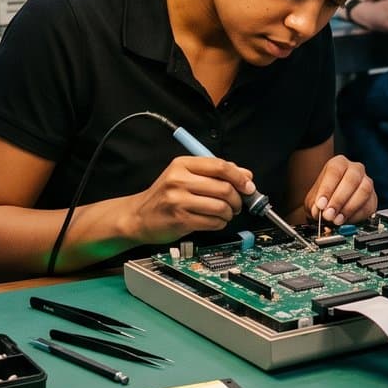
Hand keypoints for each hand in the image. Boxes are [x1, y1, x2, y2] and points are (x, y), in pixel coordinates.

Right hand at [130, 156, 255, 240]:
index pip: (219, 166)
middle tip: (237, 204)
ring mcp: (178, 201)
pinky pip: (212, 222)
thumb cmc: (164, 196)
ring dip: (229, 213)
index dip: (239, 177)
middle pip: (223, 187)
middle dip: (237, 199)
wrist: (138, 216)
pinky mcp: (180, 220)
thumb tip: (245, 175)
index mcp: (182, 164)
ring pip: (220, 206)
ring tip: (226, 214)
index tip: (248, 185)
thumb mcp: (185, 176)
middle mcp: (179, 180)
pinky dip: (220, 223)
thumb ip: (214, 173)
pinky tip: (215, 221)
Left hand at [302, 155, 375, 225]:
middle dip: (339, 200)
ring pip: (364, 191)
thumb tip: (320, 211)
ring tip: (336, 220)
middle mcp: (355, 169)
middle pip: (351, 180)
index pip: (334, 171)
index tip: (321, 204)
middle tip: (329, 214)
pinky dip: (356, 216)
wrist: (333, 208)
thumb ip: (315, 205)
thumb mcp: (314, 201)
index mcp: (339, 164)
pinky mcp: (373, 199)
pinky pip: (368, 206)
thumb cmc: (324, 199)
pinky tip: (345, 220)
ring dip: (348, 208)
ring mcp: (367, 183)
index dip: (327, 188)